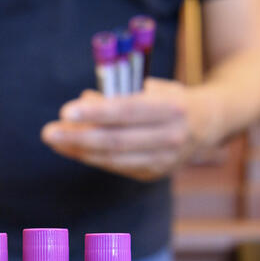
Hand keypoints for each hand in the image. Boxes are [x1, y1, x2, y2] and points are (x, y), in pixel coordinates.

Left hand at [40, 78, 222, 181]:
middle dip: (78, 137)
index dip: (96, 112)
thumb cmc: (171, 97)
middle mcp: (172, 137)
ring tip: (55, 141)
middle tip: (48, 132)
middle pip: (117, 140)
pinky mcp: (155, 173)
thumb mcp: (152, 87)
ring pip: (114, 158)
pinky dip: (93, 158)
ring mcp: (165, 160)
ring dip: (80, 151)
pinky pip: (117, 167)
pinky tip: (73, 149)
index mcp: (172, 107)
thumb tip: (83, 101)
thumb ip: (119, 93)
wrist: (211, 122)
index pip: (128, 111)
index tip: (66, 111)